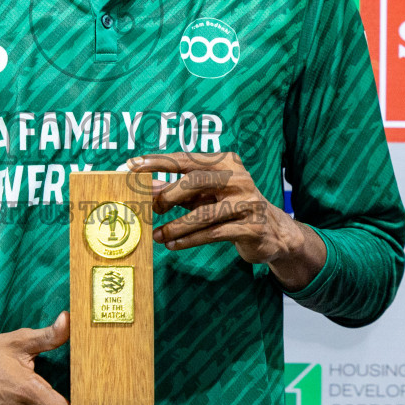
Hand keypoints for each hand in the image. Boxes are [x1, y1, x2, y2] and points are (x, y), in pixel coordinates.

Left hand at [121, 151, 326, 291]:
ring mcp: (248, 203)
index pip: (187, 158)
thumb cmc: (230, 207)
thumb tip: (148, 188)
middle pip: (195, 180)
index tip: (131, 166)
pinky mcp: (252, 227)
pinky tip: (173, 245)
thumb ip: (178, 190)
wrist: (272, 233)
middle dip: (168, 195)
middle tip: (151, 209)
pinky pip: (213, 233)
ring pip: (203, 213)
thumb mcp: (205, 195)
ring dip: (175, 226)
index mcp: (226, 162)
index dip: (157, 162)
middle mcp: (239, 178)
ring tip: (158, 235)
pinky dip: (189, 240)